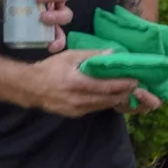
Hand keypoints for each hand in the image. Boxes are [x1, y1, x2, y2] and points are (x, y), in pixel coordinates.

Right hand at [23, 49, 147, 117]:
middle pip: (108, 98)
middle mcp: (78, 99)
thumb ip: (91, 55)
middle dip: (124, 92)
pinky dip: (105, 102)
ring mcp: (77, 109)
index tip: (135, 79)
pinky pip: (95, 108)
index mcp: (77, 83)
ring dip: (117, 98)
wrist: (31, 88)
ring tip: (127, 91)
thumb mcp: (70, 56)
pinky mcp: (75, 114)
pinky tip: (111, 96)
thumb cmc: (50, 69)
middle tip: (136, 85)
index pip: (106, 86)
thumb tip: (112, 53)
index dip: (123, 84)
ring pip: (103, 105)